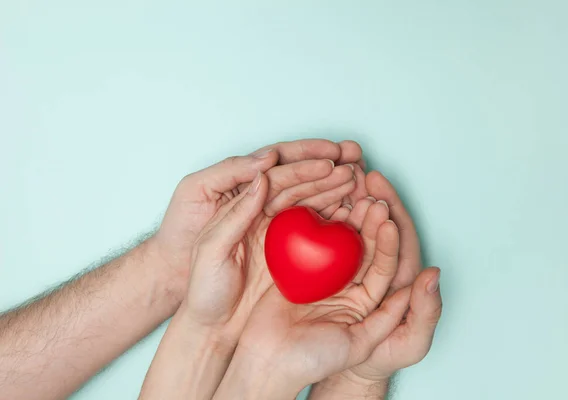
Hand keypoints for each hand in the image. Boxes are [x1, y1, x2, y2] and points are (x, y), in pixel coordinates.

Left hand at [149, 139, 363, 301]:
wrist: (211, 325)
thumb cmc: (202, 286)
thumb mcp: (211, 247)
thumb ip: (236, 212)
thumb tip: (263, 175)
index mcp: (235, 201)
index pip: (274, 172)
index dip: (303, 161)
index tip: (330, 156)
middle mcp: (257, 209)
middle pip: (295, 180)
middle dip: (325, 168)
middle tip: (355, 160)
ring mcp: (274, 229)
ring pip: (307, 199)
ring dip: (333, 187)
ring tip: (360, 178)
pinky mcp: (288, 251)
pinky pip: (314, 227)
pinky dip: (333, 215)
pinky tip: (352, 209)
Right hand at [223, 200, 408, 395]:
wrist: (271, 363)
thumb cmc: (316, 361)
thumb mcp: (362, 345)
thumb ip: (393, 315)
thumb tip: (427, 281)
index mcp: (371, 299)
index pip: (388, 263)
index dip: (390, 238)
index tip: (386, 217)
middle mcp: (351, 283)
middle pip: (366, 245)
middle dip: (370, 219)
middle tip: (370, 196)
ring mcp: (326, 274)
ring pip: (341, 239)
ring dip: (348, 215)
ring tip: (350, 192)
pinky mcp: (302, 269)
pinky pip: (313, 241)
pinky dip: (318, 223)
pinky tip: (323, 204)